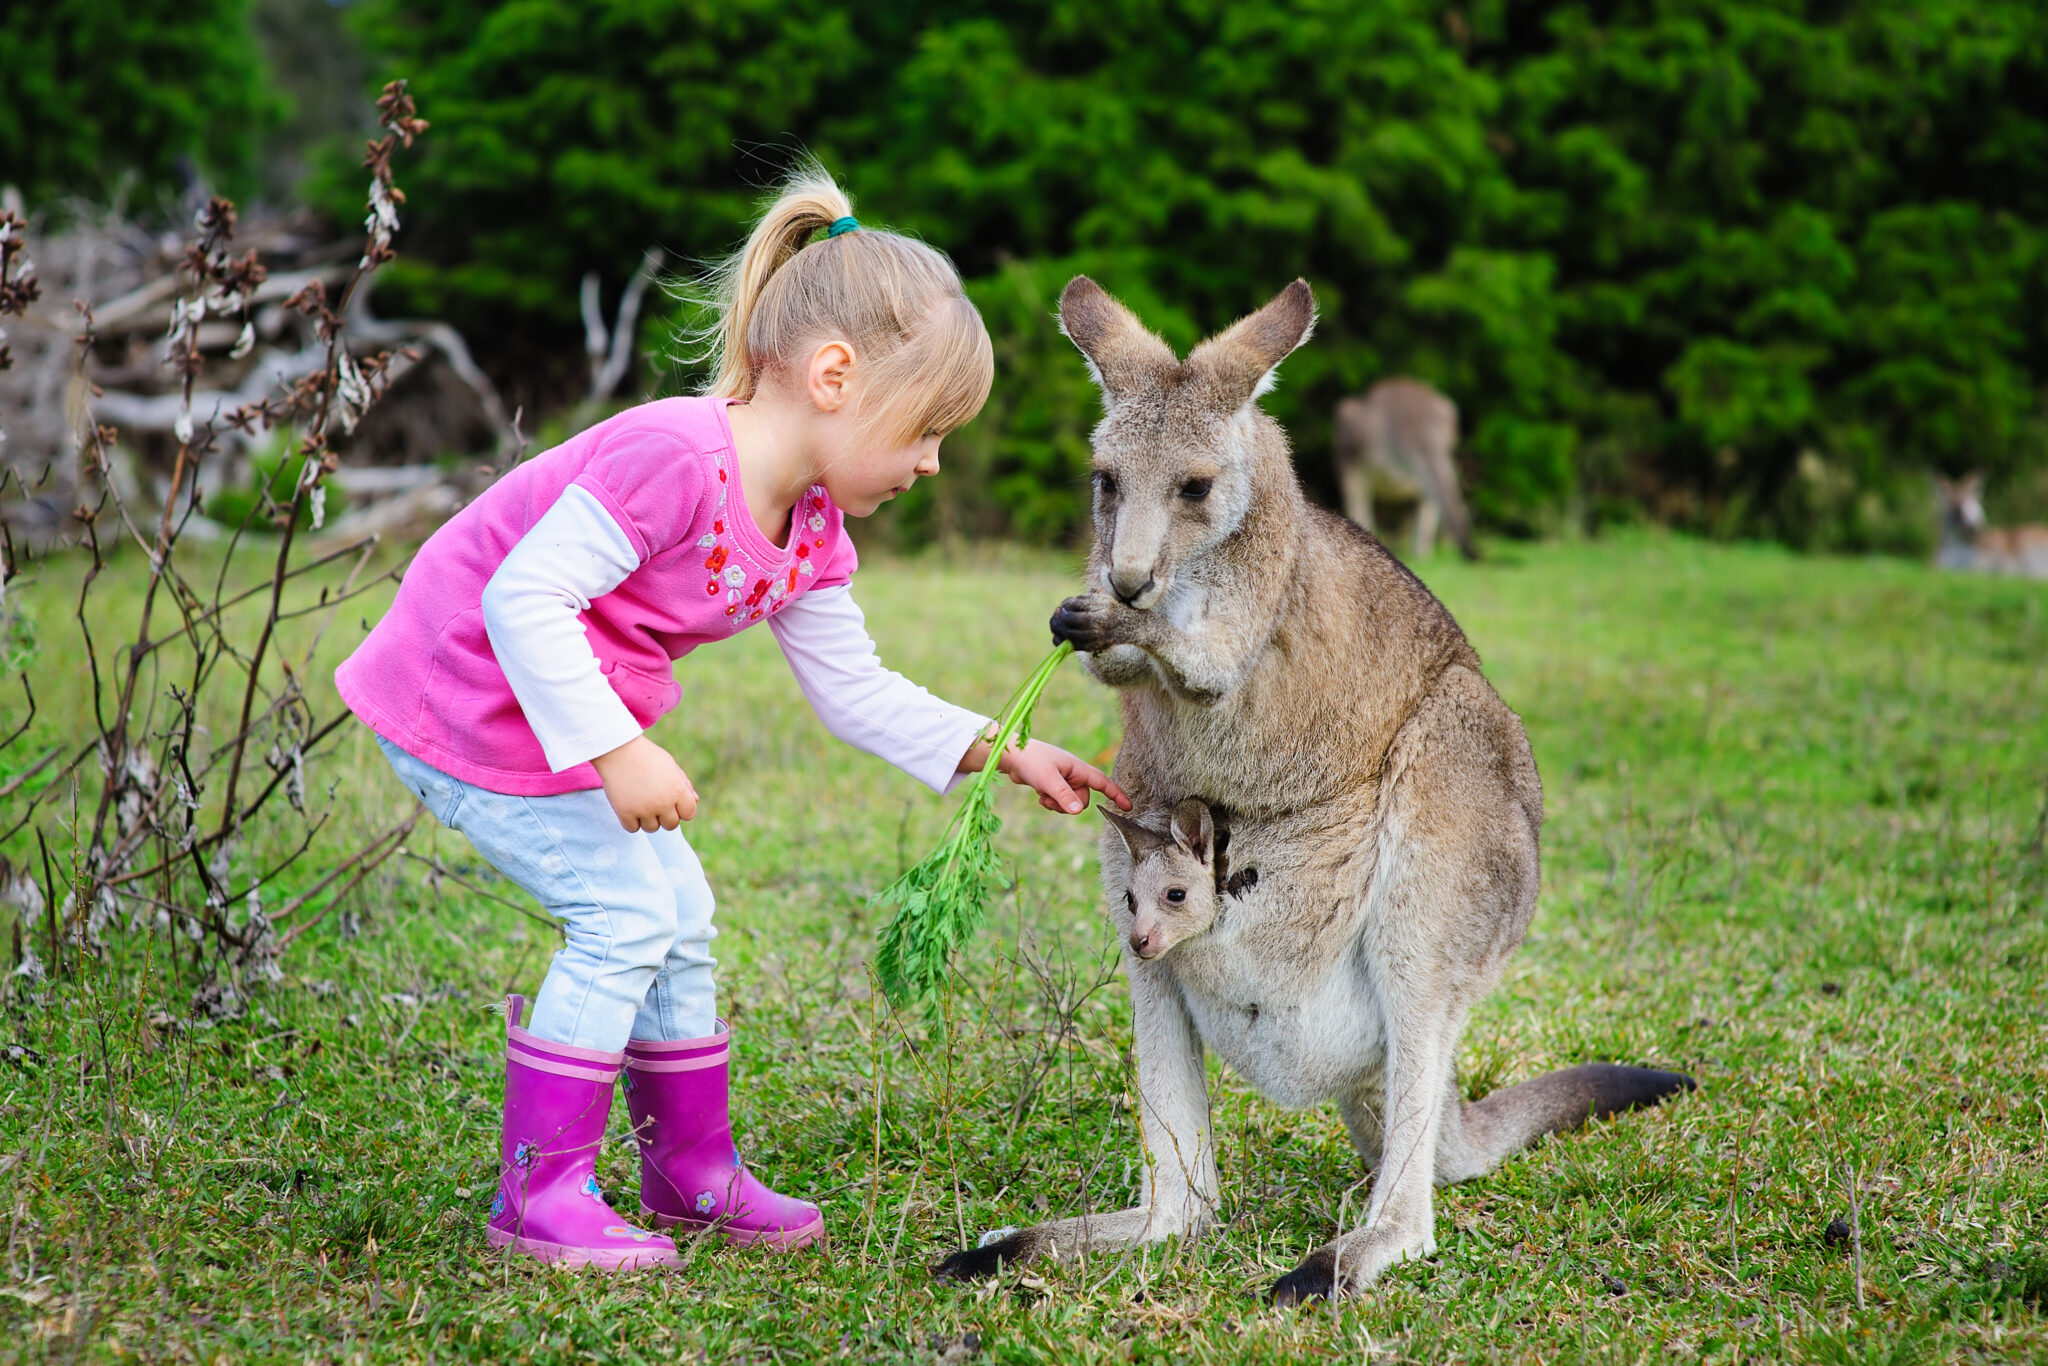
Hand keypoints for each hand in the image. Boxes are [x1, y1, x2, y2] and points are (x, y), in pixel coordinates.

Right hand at [590, 735, 698, 831]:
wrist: (618, 750)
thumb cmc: (647, 756)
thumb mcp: (670, 766)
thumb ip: (684, 785)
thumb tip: (695, 801)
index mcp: (677, 790)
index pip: (689, 814)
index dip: (682, 809)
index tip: (672, 801)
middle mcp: (662, 802)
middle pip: (671, 825)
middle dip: (665, 816)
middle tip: (654, 801)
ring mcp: (643, 809)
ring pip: (652, 828)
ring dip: (647, 819)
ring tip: (640, 802)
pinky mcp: (625, 812)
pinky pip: (632, 828)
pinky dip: (631, 821)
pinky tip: (629, 806)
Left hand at [960, 736, 1131, 813]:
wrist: (1011, 756)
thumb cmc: (1031, 761)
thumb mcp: (1048, 780)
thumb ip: (1064, 796)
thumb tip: (1078, 812)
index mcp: (1077, 768)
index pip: (1102, 782)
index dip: (1116, 794)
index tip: (1128, 807)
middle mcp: (1073, 774)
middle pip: (1082, 800)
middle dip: (1068, 805)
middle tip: (1050, 798)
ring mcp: (1063, 780)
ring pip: (1070, 804)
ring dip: (1057, 805)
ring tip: (1043, 796)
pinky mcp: (1053, 785)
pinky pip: (1059, 802)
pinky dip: (1051, 803)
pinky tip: (1039, 795)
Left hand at [1049, 591, 1143, 652]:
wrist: (1131, 626)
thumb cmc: (1112, 609)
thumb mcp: (1102, 599)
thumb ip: (1084, 600)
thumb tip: (1064, 607)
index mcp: (1100, 607)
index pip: (1074, 606)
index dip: (1065, 606)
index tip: (1063, 607)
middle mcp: (1099, 622)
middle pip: (1069, 620)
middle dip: (1058, 618)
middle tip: (1056, 616)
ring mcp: (1097, 636)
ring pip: (1069, 634)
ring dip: (1059, 629)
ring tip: (1057, 625)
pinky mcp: (1094, 646)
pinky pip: (1074, 645)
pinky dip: (1063, 641)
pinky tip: (1060, 636)